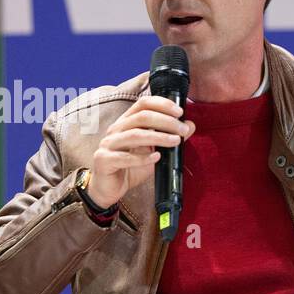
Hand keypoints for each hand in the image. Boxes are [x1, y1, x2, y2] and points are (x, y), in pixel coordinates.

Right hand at [87, 95, 194, 209]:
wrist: (109, 189)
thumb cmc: (130, 168)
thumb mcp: (154, 152)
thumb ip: (169, 138)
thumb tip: (190, 126)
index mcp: (126, 122)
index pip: (143, 104)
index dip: (162, 104)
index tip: (179, 112)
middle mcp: (115, 130)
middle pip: (141, 117)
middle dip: (165, 121)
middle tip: (182, 130)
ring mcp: (108, 144)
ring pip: (135, 135)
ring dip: (158, 137)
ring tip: (175, 141)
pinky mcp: (104, 160)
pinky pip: (125, 157)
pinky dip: (143, 157)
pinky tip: (156, 158)